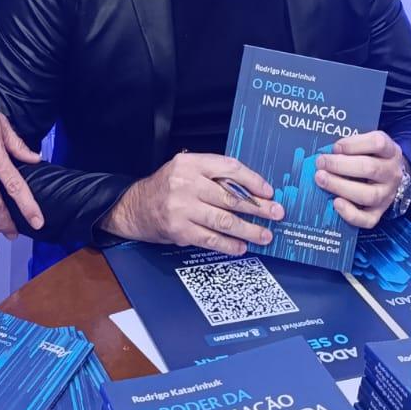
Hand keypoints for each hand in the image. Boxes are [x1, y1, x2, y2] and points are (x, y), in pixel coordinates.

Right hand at [102, 153, 283, 254]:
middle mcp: (185, 183)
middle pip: (230, 197)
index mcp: (190, 163)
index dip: (253, 181)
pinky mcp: (179, 230)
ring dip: (248, 229)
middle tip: (276, 214)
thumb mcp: (185, 170)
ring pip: (224, 220)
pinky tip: (241, 246)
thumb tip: (251, 190)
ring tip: (264, 235)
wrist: (134, 207)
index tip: (268, 191)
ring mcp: (181, 208)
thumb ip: (213, 175)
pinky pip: (210, 239)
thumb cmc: (166, 188)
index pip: (229, 168)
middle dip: (258, 208)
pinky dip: (229, 244)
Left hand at [313, 130, 403, 230]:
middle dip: (340, 165)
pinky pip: (368, 219)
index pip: (377, 143)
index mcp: (390, 151)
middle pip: (370, 168)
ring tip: (321, 179)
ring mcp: (387, 195)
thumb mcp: (368, 146)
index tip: (335, 147)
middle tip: (321, 162)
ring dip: (340, 186)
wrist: (389, 177)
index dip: (353, 144)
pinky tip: (336, 203)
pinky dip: (350, 213)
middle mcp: (392, 173)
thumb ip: (351, 146)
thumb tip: (326, 153)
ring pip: (368, 195)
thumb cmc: (371, 157)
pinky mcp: (379, 213)